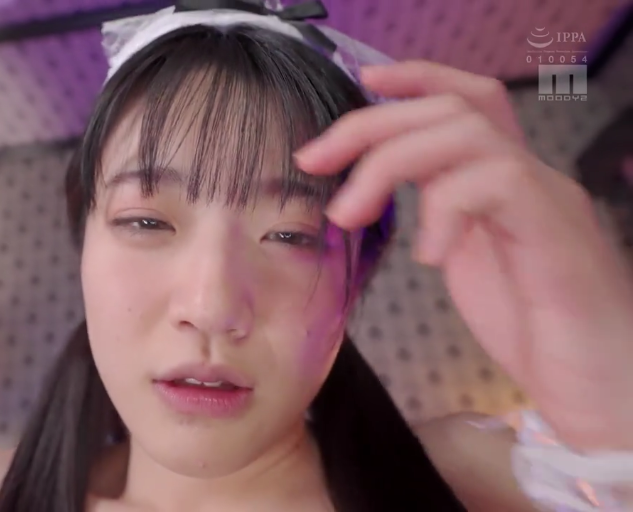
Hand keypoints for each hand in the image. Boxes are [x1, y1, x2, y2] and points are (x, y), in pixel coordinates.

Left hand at [295, 60, 632, 450]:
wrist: (602, 383)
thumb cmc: (537, 330)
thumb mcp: (470, 264)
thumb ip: (438, 221)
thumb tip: (372, 201)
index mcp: (504, 181)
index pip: (467, 101)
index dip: (415, 79)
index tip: (361, 82)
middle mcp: (528, 177)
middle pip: (452, 108)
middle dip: (371, 124)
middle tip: (313, 159)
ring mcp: (546, 198)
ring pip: (466, 133)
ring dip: (388, 163)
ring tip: (350, 213)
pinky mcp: (555, 230)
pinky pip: (495, 183)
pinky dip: (443, 210)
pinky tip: (428, 255)